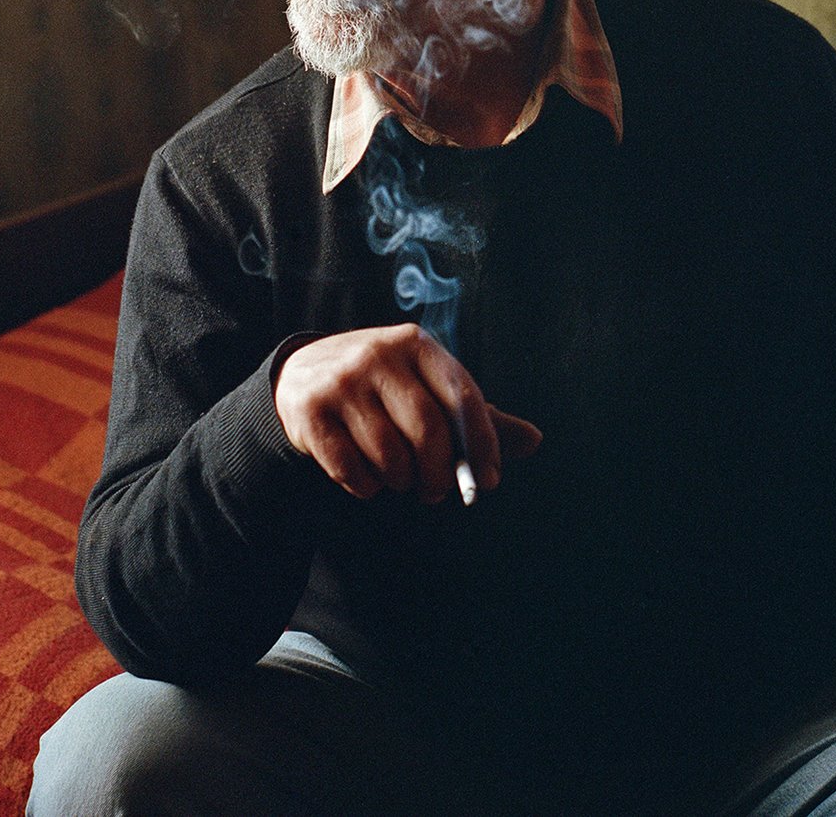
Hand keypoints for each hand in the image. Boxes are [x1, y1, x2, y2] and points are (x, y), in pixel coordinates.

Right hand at [274, 323, 542, 503]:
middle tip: (438, 491)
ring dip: (401, 481)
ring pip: (388, 453)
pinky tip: (368, 479)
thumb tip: (535, 440)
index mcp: (417, 344)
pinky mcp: (310, 411)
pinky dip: (366, 486)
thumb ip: (476, 416)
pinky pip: (350, 468)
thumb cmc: (383, 388)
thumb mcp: (427, 387)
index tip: (489, 480)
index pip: (462, 395)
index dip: (482, 443)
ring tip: (400, 478)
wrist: (301, 374)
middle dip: (439, 472)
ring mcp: (342, 380)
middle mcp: (379, 354)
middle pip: (427, 429)